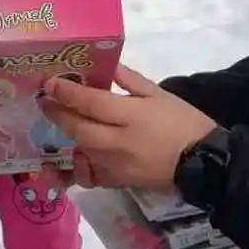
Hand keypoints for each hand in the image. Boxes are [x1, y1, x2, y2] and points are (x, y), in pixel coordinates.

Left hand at [40, 64, 216, 191]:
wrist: (203, 162)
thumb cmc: (183, 123)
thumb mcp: (161, 94)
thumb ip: (131, 81)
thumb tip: (108, 66)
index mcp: (131, 116)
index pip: (90, 102)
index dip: (66, 92)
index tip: (49, 83)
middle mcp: (118, 141)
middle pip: (79, 128)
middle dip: (57, 113)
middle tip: (45, 101)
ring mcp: (115, 165)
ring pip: (81, 149)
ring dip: (67, 135)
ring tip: (58, 121)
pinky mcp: (118, 181)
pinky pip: (89, 176)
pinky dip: (77, 167)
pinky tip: (73, 157)